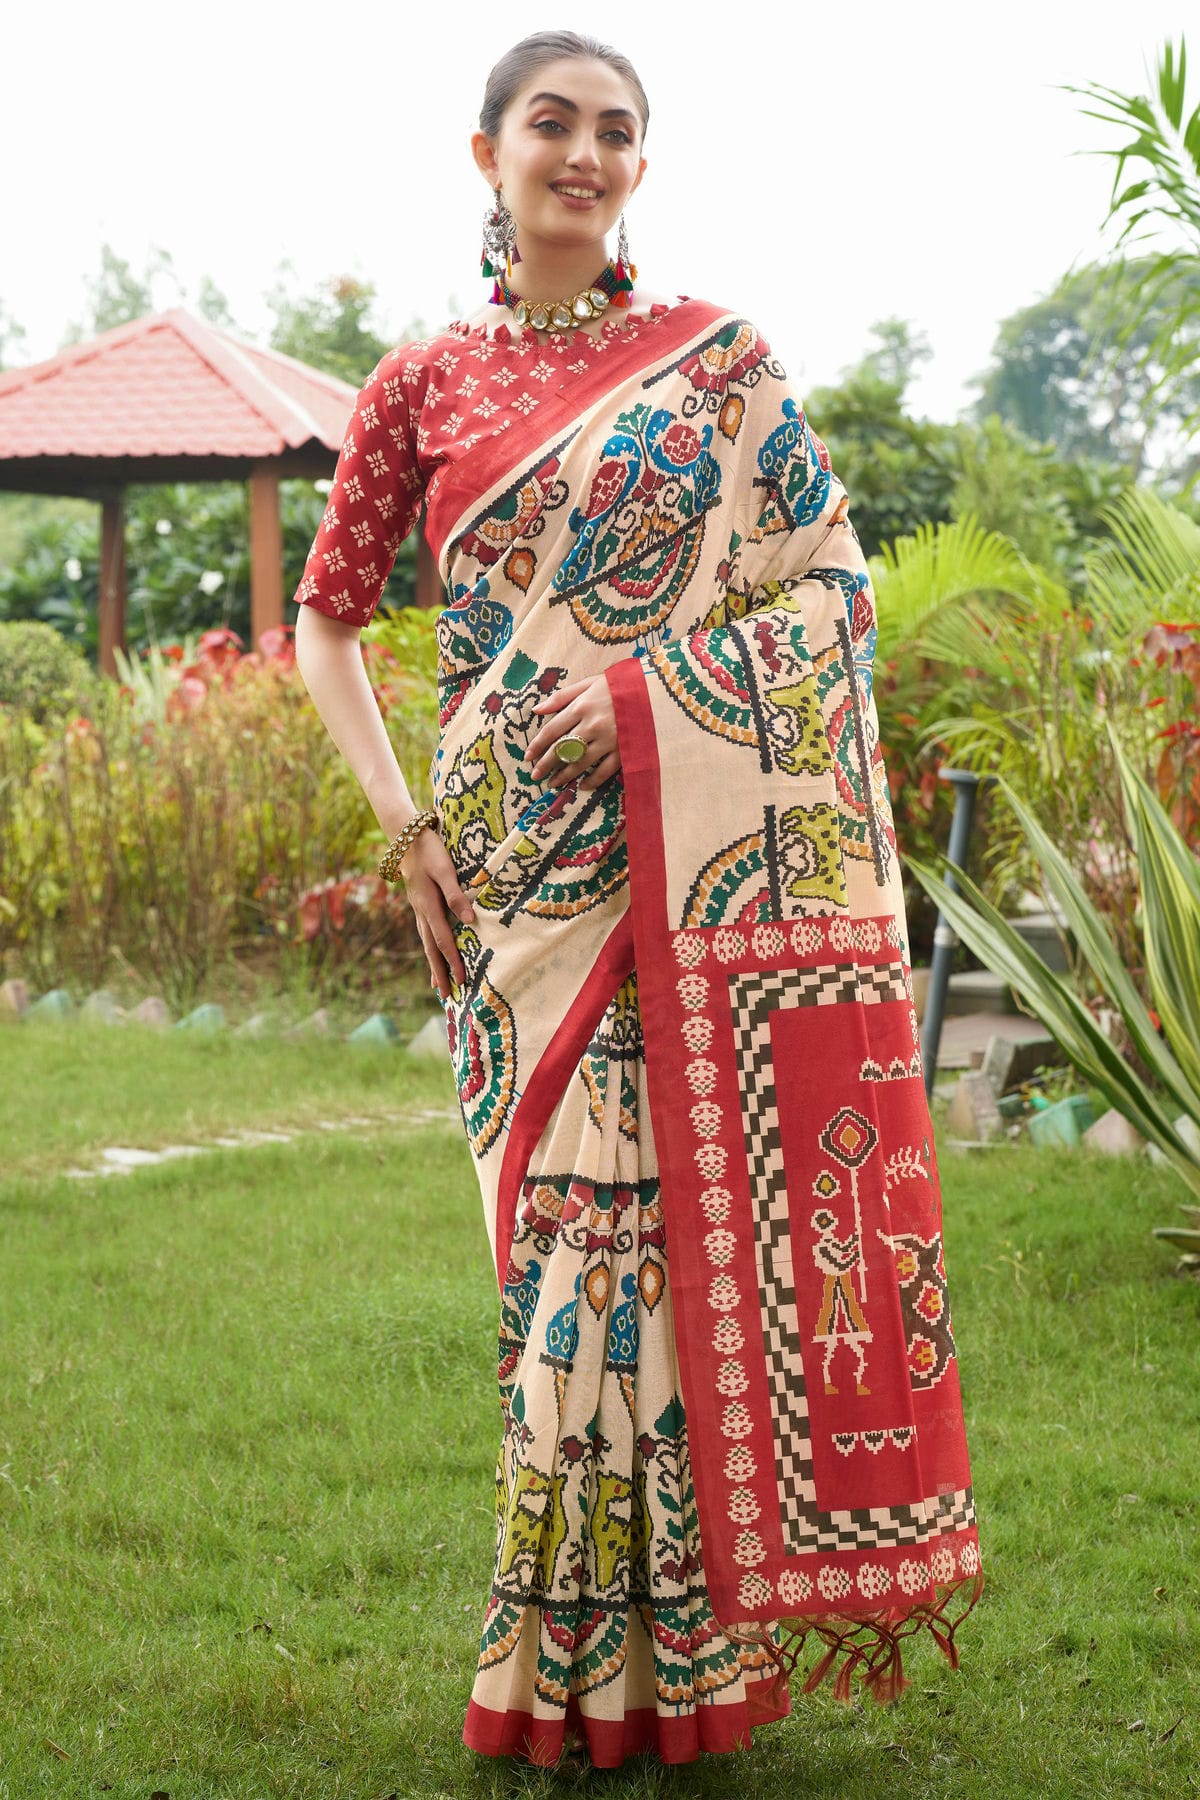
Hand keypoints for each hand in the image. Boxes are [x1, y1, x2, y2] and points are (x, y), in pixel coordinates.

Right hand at [399, 828, 475, 1002]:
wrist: (405, 835)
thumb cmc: (429, 849)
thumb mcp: (445, 869)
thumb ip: (456, 894)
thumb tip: (470, 920)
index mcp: (428, 906)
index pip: (443, 941)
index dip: (453, 962)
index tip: (463, 981)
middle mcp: (421, 911)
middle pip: (431, 949)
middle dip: (439, 973)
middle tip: (446, 997)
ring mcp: (418, 908)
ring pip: (426, 942)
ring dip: (432, 964)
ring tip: (437, 985)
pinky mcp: (418, 903)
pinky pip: (425, 932)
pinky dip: (429, 947)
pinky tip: (432, 953)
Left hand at [526, 675, 620, 790]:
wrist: (654, 691)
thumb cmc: (620, 684)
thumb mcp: (589, 682)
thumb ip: (562, 696)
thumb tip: (537, 709)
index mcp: (581, 706)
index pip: (552, 730)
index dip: (538, 745)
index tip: (528, 757)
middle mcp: (592, 725)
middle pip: (563, 749)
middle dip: (546, 764)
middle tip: (534, 776)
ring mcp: (609, 740)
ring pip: (581, 763)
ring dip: (564, 775)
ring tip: (553, 784)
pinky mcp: (624, 750)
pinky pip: (605, 771)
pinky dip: (592, 780)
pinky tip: (582, 786)